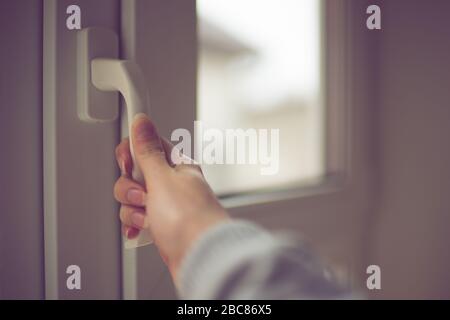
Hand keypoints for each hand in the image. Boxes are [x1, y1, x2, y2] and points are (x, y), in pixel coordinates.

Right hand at [114, 113, 228, 279]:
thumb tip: (142, 121)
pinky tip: (141, 229)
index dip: (131, 154)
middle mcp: (173, 184)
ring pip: (134, 198)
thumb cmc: (191, 220)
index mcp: (178, 165)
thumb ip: (148, 151)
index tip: (128, 164)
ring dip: (133, 209)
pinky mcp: (162, 225)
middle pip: (135, 174)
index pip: (147, 146)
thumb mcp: (162, 179)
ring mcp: (167, 206)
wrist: (201, 258)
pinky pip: (138, 218)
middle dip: (130, 188)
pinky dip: (135, 224)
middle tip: (144, 196)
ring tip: (148, 217)